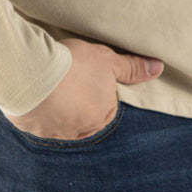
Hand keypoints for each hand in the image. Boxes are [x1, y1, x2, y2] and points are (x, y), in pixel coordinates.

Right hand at [5, 36, 163, 139]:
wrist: (33, 73)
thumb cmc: (74, 65)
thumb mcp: (107, 60)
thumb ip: (132, 68)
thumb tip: (158, 68)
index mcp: (100, 116)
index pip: (106, 106)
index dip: (99, 88)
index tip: (89, 73)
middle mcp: (79, 130)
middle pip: (84, 115)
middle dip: (79, 98)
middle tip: (71, 76)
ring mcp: (55, 131)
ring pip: (61, 119)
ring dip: (58, 103)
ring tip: (53, 80)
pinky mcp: (33, 127)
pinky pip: (39, 119)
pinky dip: (38, 106)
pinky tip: (37, 89)